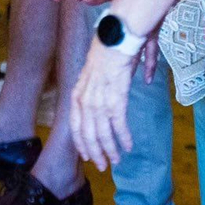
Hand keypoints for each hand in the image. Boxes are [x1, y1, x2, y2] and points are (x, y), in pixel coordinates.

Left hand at [69, 36, 142, 171]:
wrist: (116, 38)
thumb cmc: (108, 53)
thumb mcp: (94, 74)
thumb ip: (98, 92)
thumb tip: (112, 104)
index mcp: (77, 94)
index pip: (75, 126)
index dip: (81, 143)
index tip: (87, 156)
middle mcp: (85, 100)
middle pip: (88, 134)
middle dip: (96, 153)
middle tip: (104, 166)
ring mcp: (99, 100)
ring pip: (103, 134)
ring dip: (111, 149)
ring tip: (117, 159)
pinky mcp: (116, 99)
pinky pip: (118, 125)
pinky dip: (123, 138)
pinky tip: (129, 146)